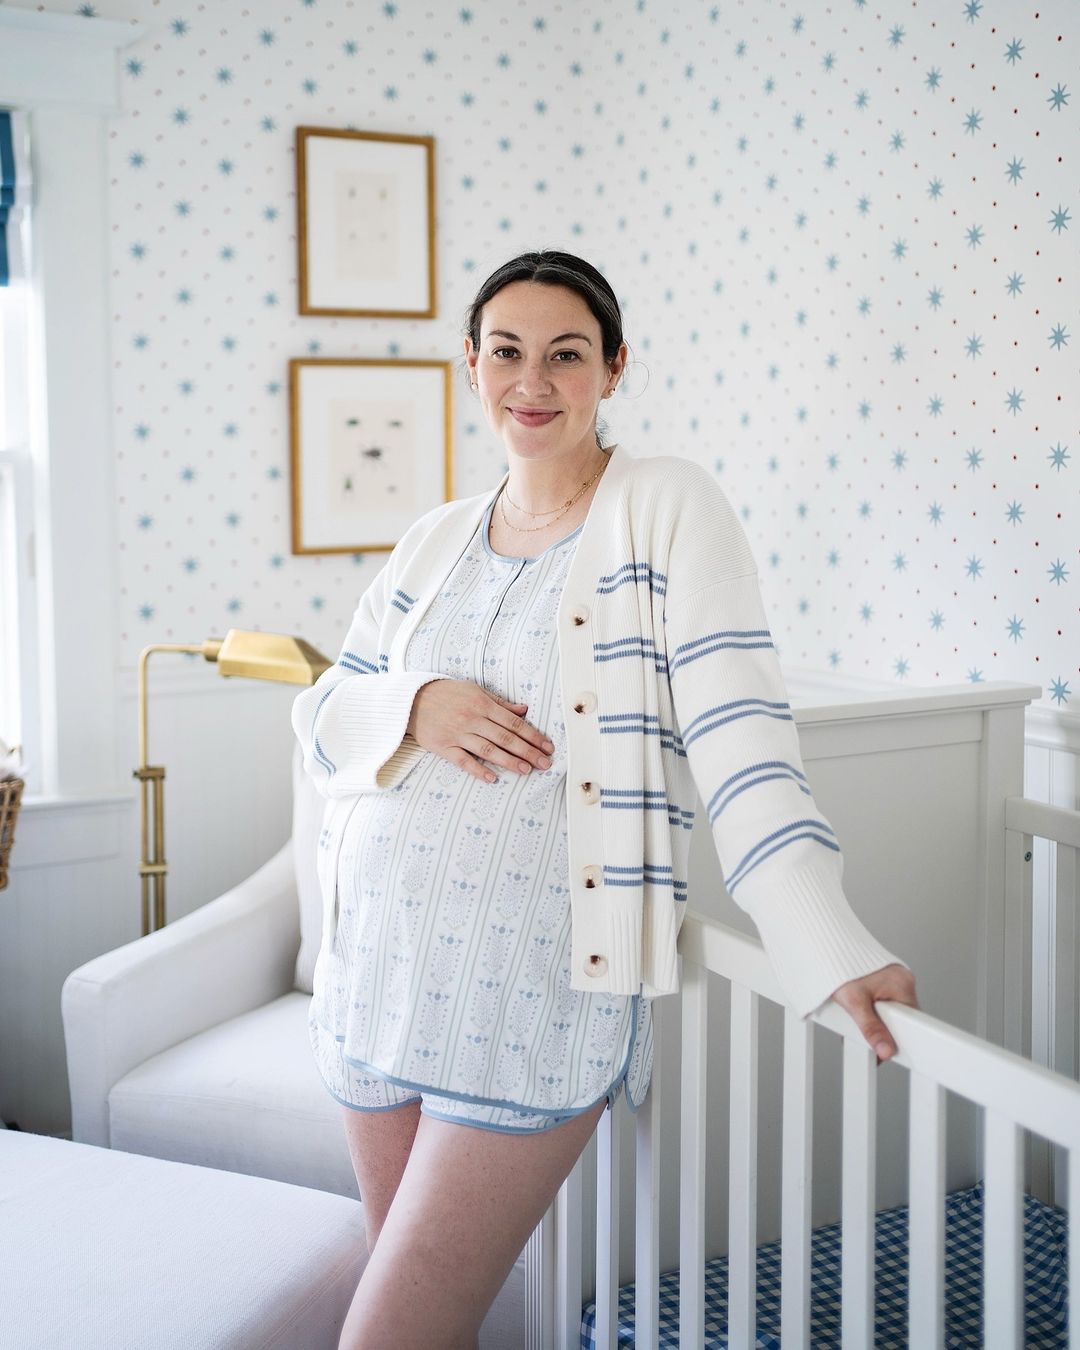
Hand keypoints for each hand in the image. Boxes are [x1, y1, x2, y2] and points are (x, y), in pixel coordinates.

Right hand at [407, 680, 554, 783]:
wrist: (411, 699)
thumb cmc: (446, 693)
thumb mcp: (474, 691)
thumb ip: (500, 702)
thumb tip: (524, 710)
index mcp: (483, 704)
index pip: (514, 723)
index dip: (533, 735)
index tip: (547, 746)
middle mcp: (473, 719)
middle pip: (505, 738)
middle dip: (528, 751)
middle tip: (545, 763)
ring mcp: (458, 734)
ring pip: (488, 750)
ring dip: (509, 761)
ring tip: (527, 770)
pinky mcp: (443, 747)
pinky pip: (463, 761)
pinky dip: (478, 770)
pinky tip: (492, 778)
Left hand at [830, 963, 917, 1063]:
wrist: (826, 944)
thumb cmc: (839, 963)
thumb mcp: (854, 1001)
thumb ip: (871, 1028)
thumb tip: (885, 1051)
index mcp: (902, 984)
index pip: (911, 1021)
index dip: (898, 1039)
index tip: (885, 1052)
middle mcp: (902, 980)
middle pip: (900, 1017)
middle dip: (883, 1031)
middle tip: (865, 1038)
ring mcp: (893, 979)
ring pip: (890, 1011)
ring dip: (875, 1021)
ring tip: (856, 1021)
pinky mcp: (882, 979)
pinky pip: (882, 1001)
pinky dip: (871, 1010)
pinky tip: (857, 1011)